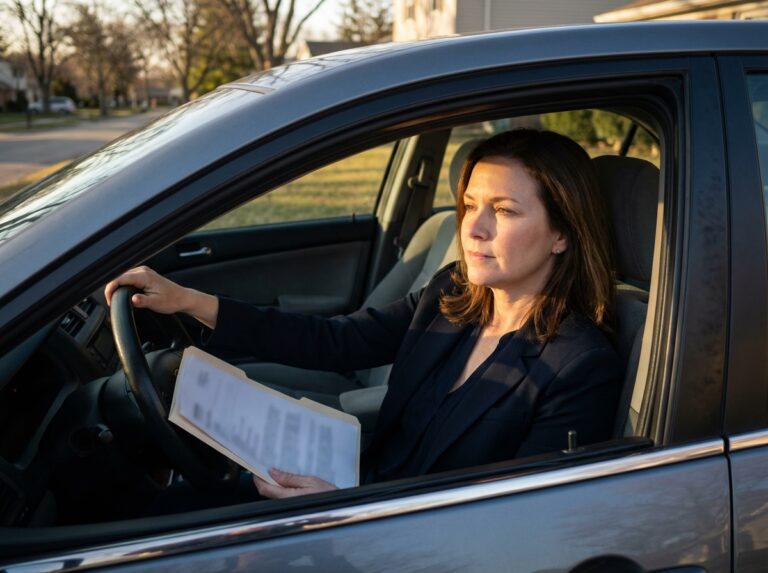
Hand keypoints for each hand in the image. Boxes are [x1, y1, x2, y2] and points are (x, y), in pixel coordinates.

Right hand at [104, 266, 218, 327]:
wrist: (182, 298)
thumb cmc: (172, 300)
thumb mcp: (156, 304)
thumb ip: (142, 301)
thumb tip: (133, 300)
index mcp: (144, 276)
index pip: (119, 279)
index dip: (110, 289)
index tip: (109, 300)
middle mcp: (143, 271)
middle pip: (119, 277)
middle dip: (112, 289)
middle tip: (112, 303)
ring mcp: (144, 271)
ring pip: (123, 276)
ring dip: (117, 287)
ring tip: (116, 299)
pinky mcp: (144, 274)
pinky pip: (128, 278)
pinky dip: (123, 285)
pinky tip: (124, 294)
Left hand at [254, 468, 337, 498]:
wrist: (339, 507)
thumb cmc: (328, 495)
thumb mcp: (310, 481)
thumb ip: (290, 478)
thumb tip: (273, 473)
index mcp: (289, 497)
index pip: (265, 489)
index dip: (258, 479)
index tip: (256, 469)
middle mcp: (286, 504)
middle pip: (267, 492)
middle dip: (263, 480)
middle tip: (263, 467)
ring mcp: (289, 506)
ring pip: (273, 495)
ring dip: (271, 484)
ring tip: (274, 471)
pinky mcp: (293, 506)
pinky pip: (281, 496)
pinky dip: (279, 488)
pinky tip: (284, 480)